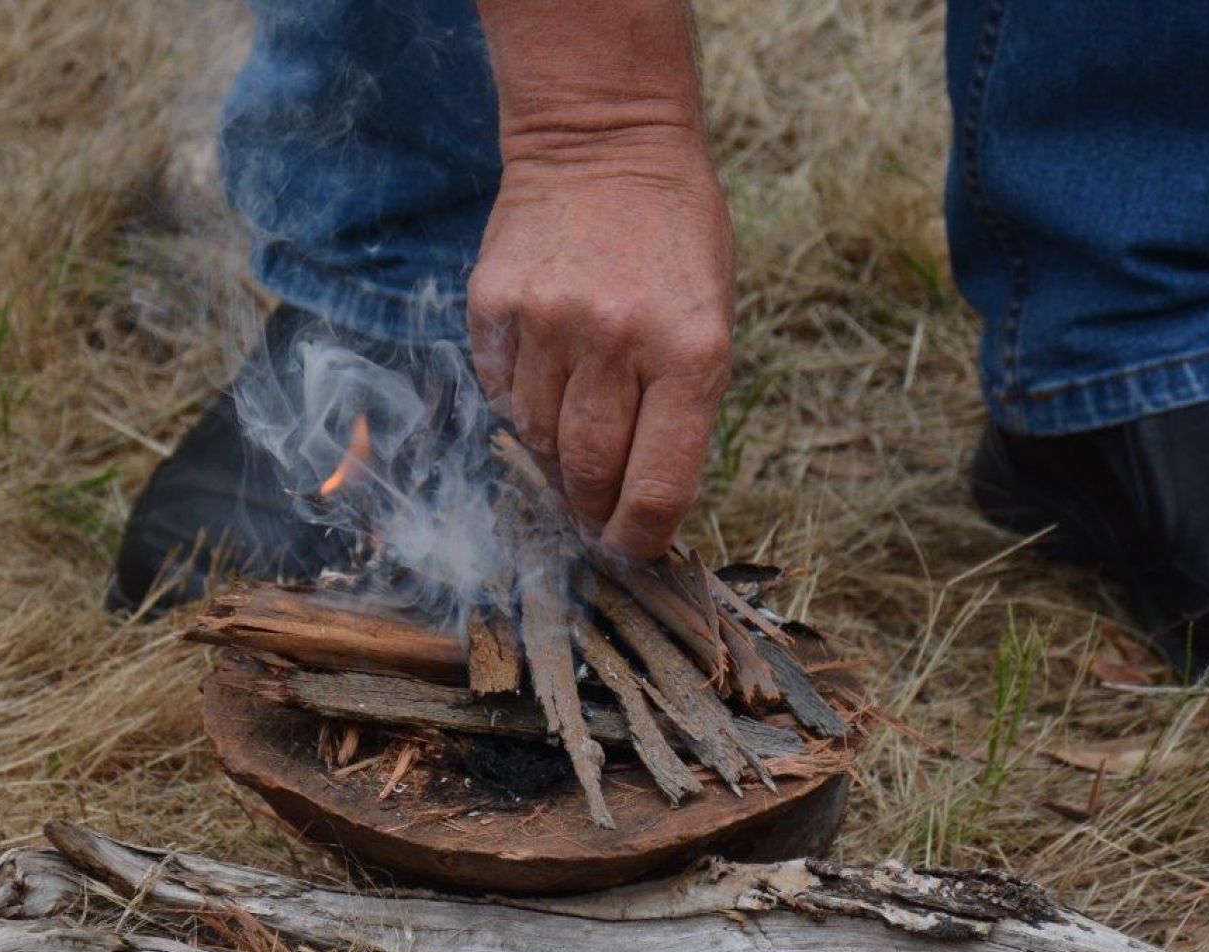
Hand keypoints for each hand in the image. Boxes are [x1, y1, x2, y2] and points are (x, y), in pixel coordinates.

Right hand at [468, 126, 733, 561]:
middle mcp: (618, 342)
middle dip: (591, 511)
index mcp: (692, 352)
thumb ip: (681, 406)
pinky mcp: (495, 306)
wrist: (605, 141)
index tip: (630, 553)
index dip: (640, 539)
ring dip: (554, 460)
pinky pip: (501, 393)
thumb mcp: (713, 318)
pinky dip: (521, 408)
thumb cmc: (675, 239)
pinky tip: (543, 386)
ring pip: (537, 439)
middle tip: (593, 522)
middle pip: (588, 473)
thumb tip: (641, 497)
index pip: (657, 485)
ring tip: (570, 447)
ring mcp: (549, 323)